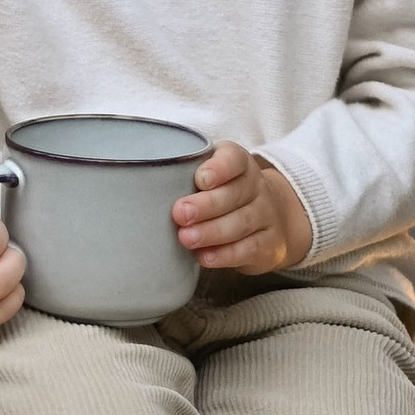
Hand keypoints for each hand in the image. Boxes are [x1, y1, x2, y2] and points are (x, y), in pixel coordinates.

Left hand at [175, 141, 312, 276]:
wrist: (271, 218)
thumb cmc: (225, 194)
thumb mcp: (211, 177)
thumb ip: (185, 175)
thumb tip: (143, 183)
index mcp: (240, 164)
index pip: (234, 159)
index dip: (219, 168)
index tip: (200, 179)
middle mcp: (257, 187)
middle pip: (235, 193)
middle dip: (206, 205)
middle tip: (180, 213)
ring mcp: (266, 216)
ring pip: (241, 222)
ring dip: (212, 231)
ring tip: (186, 238)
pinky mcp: (270, 245)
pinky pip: (249, 249)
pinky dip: (225, 254)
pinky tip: (205, 256)